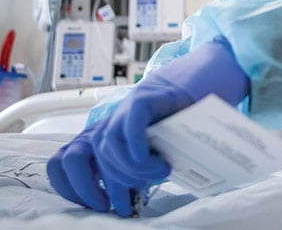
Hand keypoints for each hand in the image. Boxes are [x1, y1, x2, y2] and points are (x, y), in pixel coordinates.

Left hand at [48, 39, 249, 215]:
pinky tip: (155, 159)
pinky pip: (130, 125)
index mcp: (111, 133)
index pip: (68, 159)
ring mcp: (127, 106)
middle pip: (86, 156)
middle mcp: (113, 119)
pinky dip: (137, 147)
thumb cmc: (191, 117)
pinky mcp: (147, 96)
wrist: (213, 77)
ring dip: (130, 169)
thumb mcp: (161, 148)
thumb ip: (142, 165)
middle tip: (130, 201)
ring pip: (106, 145)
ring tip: (160, 171)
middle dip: (106, 185)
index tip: (100, 205)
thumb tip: (131, 200)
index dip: (73, 186)